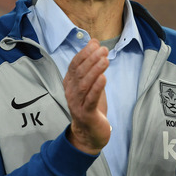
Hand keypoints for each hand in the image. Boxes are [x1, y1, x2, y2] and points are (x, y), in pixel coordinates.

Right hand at [64, 39, 110, 154]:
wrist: (90, 134)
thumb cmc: (91, 105)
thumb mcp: (92, 82)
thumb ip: (92, 64)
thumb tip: (94, 42)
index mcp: (70, 83)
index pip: (74, 64)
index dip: (84, 53)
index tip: (95, 44)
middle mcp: (71, 92)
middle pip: (79, 72)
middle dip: (91, 59)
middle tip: (104, 50)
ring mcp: (77, 104)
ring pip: (84, 84)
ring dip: (94, 70)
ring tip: (105, 60)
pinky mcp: (86, 114)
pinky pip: (91, 99)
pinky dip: (97, 88)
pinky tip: (104, 78)